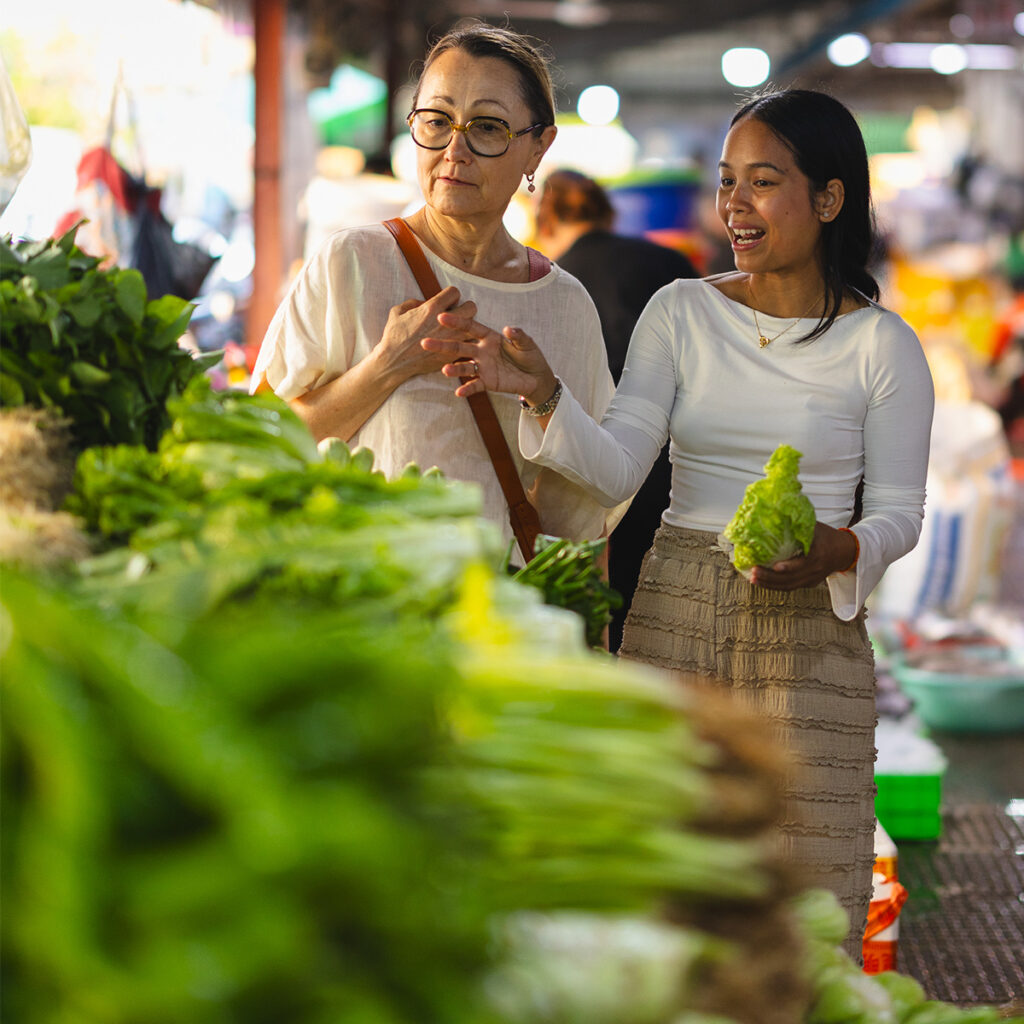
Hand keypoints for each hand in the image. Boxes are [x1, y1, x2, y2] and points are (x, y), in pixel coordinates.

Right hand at [377, 287, 477, 381]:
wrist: (394, 362)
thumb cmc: (394, 337)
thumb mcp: (397, 312)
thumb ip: (413, 303)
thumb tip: (425, 302)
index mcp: (432, 308)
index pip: (455, 292)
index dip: (451, 296)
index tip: (446, 303)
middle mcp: (445, 323)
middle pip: (471, 308)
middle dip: (466, 309)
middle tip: (458, 315)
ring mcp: (451, 339)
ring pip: (473, 328)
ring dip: (467, 327)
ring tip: (457, 330)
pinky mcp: (452, 354)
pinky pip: (467, 345)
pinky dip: (464, 343)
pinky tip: (454, 343)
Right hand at [421, 311, 556, 403]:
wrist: (537, 378)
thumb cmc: (530, 356)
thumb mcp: (527, 344)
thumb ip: (518, 335)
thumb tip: (508, 328)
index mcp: (490, 338)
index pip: (470, 328)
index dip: (457, 323)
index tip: (441, 317)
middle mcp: (482, 351)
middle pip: (459, 347)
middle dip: (443, 345)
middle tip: (425, 343)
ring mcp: (483, 367)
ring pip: (464, 367)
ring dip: (454, 369)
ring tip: (444, 370)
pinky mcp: (487, 382)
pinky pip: (474, 385)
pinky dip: (467, 388)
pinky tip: (459, 392)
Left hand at [749, 522, 857, 590]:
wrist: (844, 551)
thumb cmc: (827, 536)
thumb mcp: (814, 527)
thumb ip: (798, 524)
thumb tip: (775, 513)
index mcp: (819, 553)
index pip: (804, 563)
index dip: (789, 566)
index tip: (775, 565)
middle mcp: (815, 569)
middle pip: (792, 578)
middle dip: (771, 577)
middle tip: (754, 571)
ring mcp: (812, 578)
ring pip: (789, 586)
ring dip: (769, 584)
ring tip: (753, 578)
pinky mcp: (808, 583)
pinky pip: (790, 587)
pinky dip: (775, 586)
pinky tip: (761, 582)